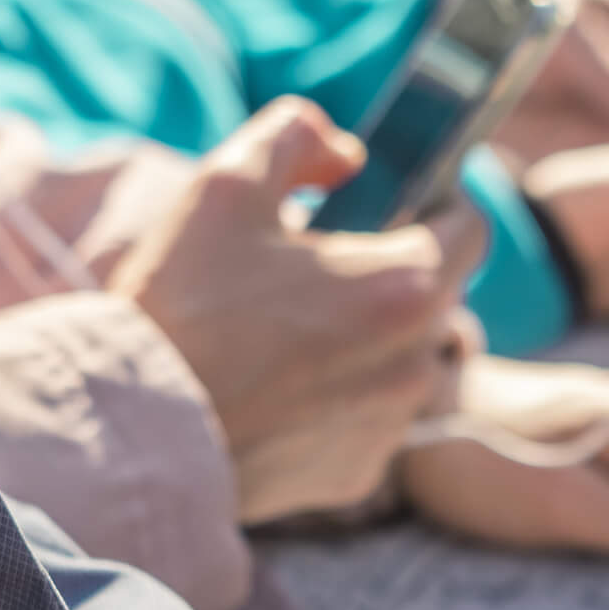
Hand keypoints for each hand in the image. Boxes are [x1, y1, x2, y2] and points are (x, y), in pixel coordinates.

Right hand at [107, 98, 486, 523]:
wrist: (138, 434)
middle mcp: (417, 360)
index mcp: (404, 284)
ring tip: (291, 334)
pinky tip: (277, 393)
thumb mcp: (225, 184)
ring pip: (405, 362)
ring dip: (369, 341)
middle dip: (391, 274)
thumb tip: (346, 153)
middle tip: (318, 269)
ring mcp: (391, 424)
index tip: (390, 204)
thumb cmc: (184, 304)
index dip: (436, 205)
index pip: (471, 228)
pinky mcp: (357, 473)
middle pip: (437, 297)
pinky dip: (339, 401)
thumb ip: (297, 136)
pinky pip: (368, 421)